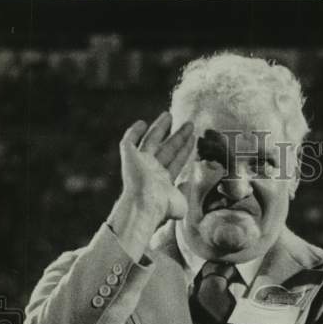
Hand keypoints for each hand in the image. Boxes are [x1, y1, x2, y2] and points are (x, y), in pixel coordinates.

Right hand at [108, 112, 194, 260]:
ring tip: (169, 114)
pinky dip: (133, 132)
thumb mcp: (182, 203)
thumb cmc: (163, 208)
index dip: (185, 149)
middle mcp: (152, 170)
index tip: (194, 137)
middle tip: (189, 124)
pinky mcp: (129, 157)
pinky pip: (129, 141)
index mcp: (164, 180)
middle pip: (167, 148)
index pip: (177, 160)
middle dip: (178, 136)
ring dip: (159, 128)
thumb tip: (188, 182)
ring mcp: (140, 163)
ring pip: (151, 140)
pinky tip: (142, 123)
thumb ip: (186, 191)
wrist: (145, 205)